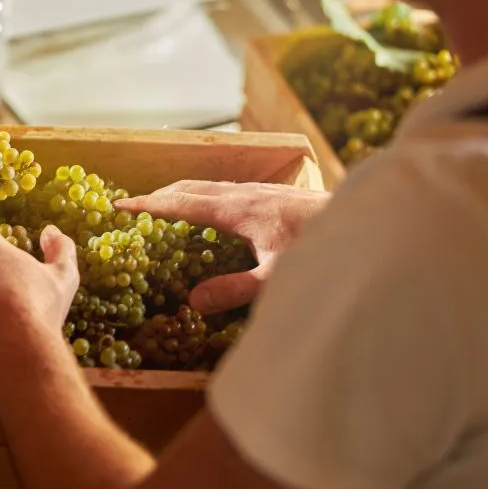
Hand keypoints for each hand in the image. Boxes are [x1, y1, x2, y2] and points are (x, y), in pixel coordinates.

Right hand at [116, 181, 327, 314]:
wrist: (367, 226)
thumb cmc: (321, 252)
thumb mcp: (276, 278)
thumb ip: (234, 290)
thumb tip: (192, 302)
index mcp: (238, 210)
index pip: (181, 203)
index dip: (148, 205)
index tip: (120, 204)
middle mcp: (245, 194)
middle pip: (191, 188)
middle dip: (160, 195)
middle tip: (134, 206)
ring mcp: (262, 191)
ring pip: (210, 186)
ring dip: (183, 194)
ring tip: (166, 207)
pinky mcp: (275, 195)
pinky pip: (227, 190)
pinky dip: (205, 197)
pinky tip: (216, 213)